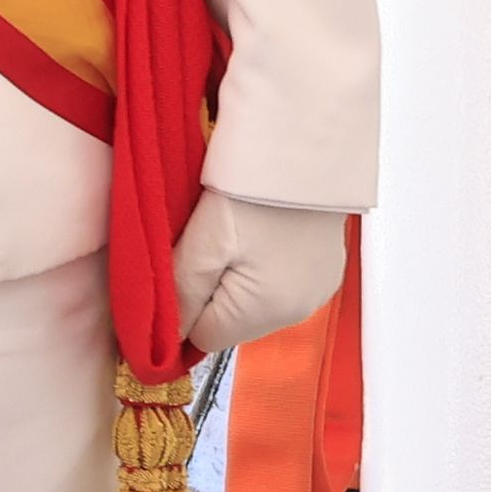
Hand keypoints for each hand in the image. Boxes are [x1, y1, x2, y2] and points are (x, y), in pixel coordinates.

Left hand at [178, 191, 350, 356]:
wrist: (305, 149)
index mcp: (268, 311)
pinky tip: (257, 234)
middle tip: (205, 245)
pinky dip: (260, 267)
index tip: (177, 271)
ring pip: (252, 303)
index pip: (204, 339)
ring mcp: (318, 289)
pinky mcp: (325, 268)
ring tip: (233, 235)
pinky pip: (277, 283)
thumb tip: (165, 342)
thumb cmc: (253, 191)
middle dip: (208, 293)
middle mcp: (300, 310)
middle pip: (231, 323)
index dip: (181, 310)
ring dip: (233, 280)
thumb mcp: (200, 246)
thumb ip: (180, 298)